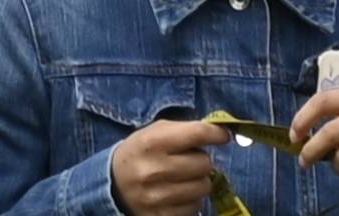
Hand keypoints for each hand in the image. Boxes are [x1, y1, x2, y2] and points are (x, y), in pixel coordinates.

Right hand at [104, 116, 228, 215]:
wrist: (114, 184)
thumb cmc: (140, 153)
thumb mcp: (154, 133)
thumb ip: (184, 130)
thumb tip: (222, 133)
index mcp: (151, 142)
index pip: (196, 134)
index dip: (216, 134)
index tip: (223, 135)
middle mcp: (154, 170)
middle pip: (204, 163)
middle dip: (201, 160)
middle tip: (189, 161)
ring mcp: (158, 197)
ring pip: (203, 187)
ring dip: (198, 182)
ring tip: (184, 178)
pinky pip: (196, 207)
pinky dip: (191, 200)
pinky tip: (178, 194)